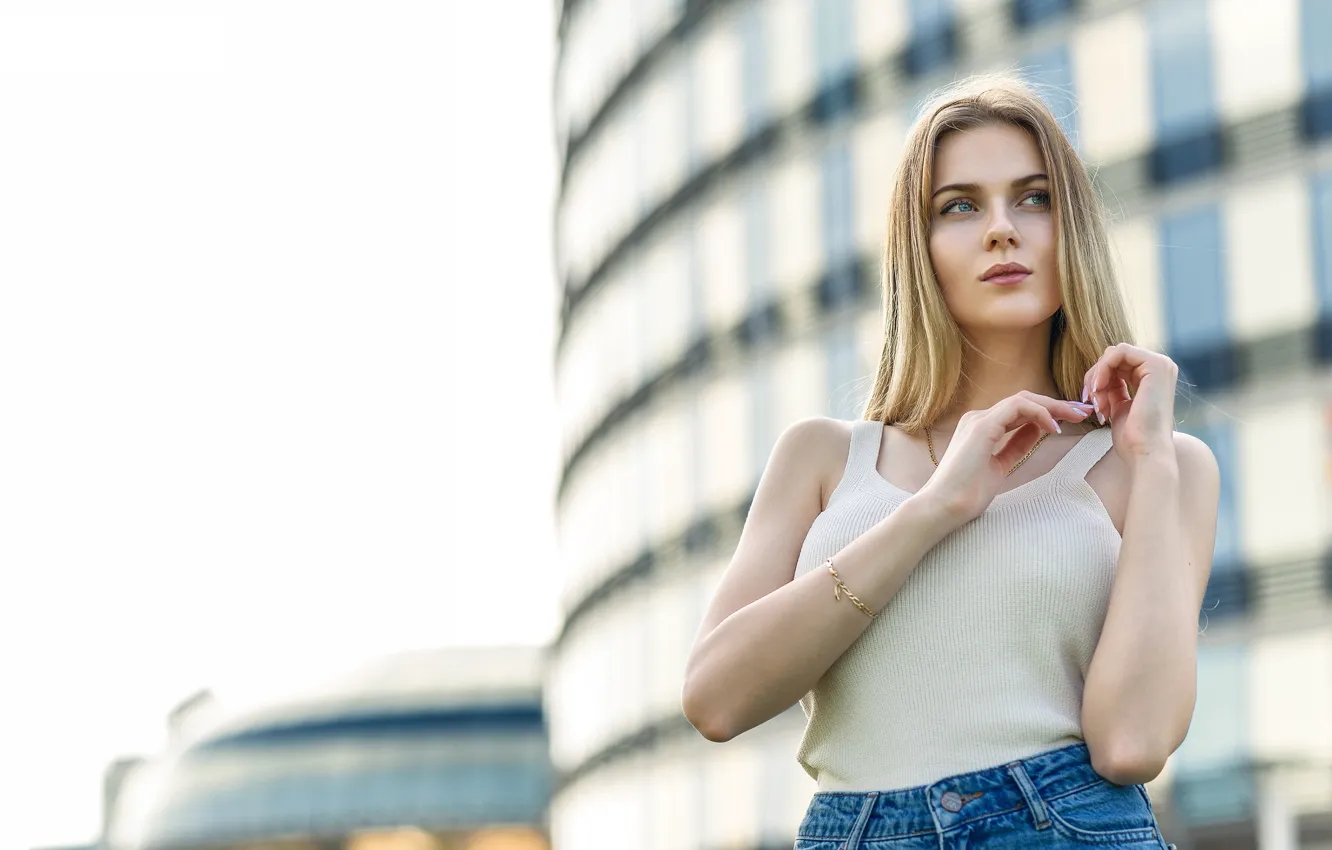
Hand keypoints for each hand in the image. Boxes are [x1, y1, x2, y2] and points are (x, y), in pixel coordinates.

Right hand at [916, 391, 1092, 522]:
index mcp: (981, 427)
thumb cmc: (966, 494)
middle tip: (1082, 412)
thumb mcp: (999, 467)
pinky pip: (1018, 408)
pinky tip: (1053, 427)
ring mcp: (979, 420)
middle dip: (1056, 404)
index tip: (1071, 420)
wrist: (944, 506)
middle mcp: (978, 418)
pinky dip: (1040, 413)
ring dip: (1053, 405)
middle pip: (1024, 401)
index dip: (1047, 412)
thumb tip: (1038, 431)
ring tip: (1075, 415)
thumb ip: (1016, 446)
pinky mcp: (982, 426)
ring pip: (1023, 400)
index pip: (1019, 411)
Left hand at [1082, 343, 1177, 463]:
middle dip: (1096, 378)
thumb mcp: (1119, 406)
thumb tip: (1099, 377)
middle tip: (1092, 401)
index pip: (1117, 364)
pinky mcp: (1157, 365)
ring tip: (1098, 401)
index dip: (1097, 378)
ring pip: (1114, 354)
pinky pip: (1119, 352)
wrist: (1145, 452)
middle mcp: (1161, 368)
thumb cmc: (1132, 437)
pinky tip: (1099, 389)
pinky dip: (1102, 368)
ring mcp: (1161, 364)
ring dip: (1097, 377)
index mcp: (1153, 377)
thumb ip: (1114, 388)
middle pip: (1113, 357)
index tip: (1090, 400)